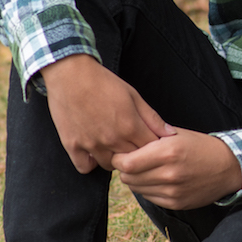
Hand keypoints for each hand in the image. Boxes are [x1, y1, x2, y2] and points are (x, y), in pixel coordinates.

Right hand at [39, 54, 170, 173]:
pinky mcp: (72, 145)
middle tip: (133, 143)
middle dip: (137, 154)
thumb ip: (152, 118)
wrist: (71, 74)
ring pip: (110, 166)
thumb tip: (170, 133)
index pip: (151, 149)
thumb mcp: (133, 96)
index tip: (150, 141)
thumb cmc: (104, 82)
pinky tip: (95, 152)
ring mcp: (91, 144)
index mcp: (130, 127)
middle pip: (133, 160)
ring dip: (116, 159)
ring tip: (115, 146)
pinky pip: (85, 167)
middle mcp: (112, 140)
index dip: (154, 147)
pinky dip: (91, 163)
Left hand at [110, 129, 241, 209]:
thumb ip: (151, 138)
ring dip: (137, 180)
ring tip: (148, 170)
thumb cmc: (202, 147)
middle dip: (126, 169)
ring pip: (137, 189)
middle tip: (134, 162)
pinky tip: (159, 179)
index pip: (126, 163)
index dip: (119, 158)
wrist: (229, 167)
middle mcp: (169, 173)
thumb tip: (125, 143)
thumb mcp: (177, 134)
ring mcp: (173, 191)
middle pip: (128, 177)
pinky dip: (149, 189)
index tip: (123, 154)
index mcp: (168, 152)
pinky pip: (149, 198)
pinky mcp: (176, 203)